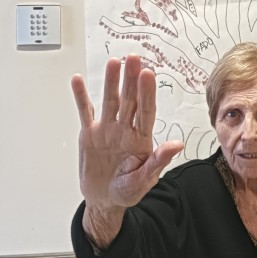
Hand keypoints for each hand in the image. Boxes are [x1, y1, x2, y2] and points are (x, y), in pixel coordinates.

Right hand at [71, 55, 183, 244]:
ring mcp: (107, 129)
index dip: (147, 92)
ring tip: (113, 62)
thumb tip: (177, 144)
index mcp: (141, 138)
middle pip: (129, 100)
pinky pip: (85, 111)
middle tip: (133, 58)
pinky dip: (81, 96)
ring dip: (111, 82)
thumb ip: (158, 161)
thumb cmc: (128, 190)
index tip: (148, 74)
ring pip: (109, 100)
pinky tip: (79, 81)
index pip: (146, 111)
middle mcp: (125, 129)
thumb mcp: (145, 179)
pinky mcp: (90, 134)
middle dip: (131, 79)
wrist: (103, 199)